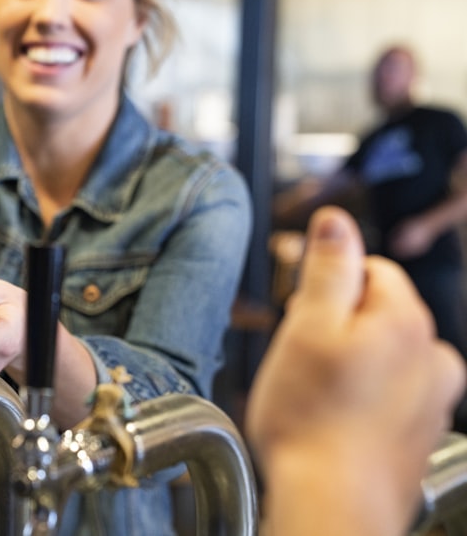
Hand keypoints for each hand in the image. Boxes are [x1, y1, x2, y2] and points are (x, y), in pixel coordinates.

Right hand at [246, 206, 465, 533]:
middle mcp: (431, 356)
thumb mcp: (306, 325)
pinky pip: (389, 395)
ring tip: (313, 389)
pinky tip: (331, 416)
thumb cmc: (311, 421)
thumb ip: (327, 267)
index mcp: (405, 320)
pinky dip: (362, 398)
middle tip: (297, 353)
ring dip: (352, 360)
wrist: (331, 504)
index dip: (325, 279)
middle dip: (337, 321)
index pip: (371, 267)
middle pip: (379, 310)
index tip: (295, 304)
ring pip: (384, 354)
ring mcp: (432, 399)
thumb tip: (335, 221)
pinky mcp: (419, 434)